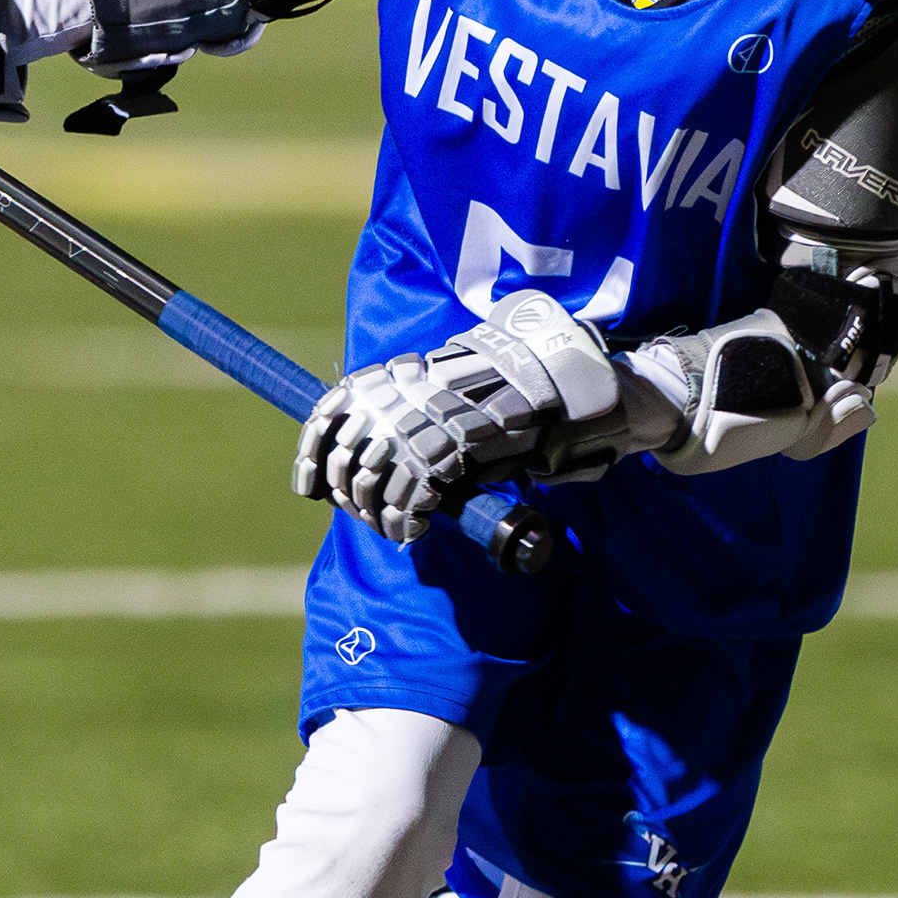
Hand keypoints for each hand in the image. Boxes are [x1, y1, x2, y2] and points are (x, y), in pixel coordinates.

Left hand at [295, 291, 629, 543]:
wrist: (592, 398)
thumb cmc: (533, 408)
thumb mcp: (470, 406)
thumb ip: (428, 420)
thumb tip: (371, 461)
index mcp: (419, 370)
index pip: (343, 401)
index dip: (315, 443)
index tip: (306, 481)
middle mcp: (426, 383)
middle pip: (355, 440)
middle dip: (348, 486)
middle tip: (361, 512)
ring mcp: (448, 410)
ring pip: (380, 469)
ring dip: (377, 508)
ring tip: (392, 525)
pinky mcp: (472, 441)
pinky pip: (417, 485)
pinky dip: (405, 513)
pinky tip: (411, 526)